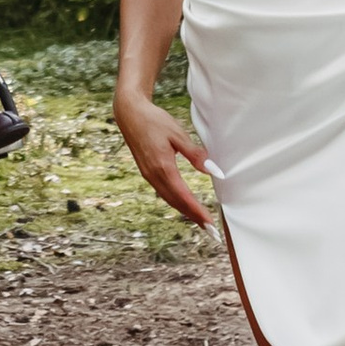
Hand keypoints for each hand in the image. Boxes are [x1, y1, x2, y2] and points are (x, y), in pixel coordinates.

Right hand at [114, 85, 212, 229]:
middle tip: (211, 231)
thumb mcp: (178, 134)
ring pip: (169, 200)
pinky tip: (184, 204)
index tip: (210, 223)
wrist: (129, 113)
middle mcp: (154, 175)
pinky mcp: (147, 173)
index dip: (198, 211)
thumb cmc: (154, 120)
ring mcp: (149, 175)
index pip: (184, 196)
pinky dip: (176, 202)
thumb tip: (214, 171)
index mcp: (163, 167)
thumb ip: (196, 155)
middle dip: (194, 217)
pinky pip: (164, 193)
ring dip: (186, 212)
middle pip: (176, 203)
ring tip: (201, 221)